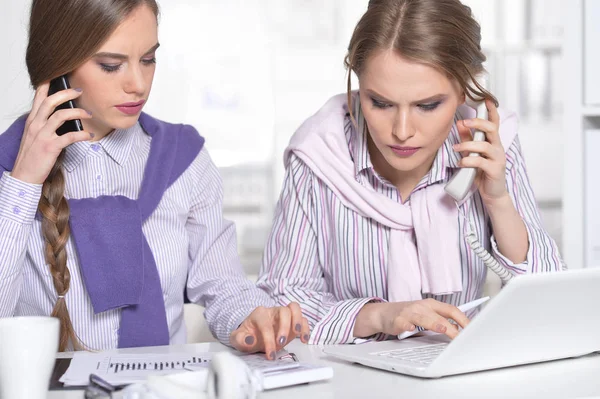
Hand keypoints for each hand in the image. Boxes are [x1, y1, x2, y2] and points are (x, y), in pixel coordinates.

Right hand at [11, 82, 93, 183]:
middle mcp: (35, 125)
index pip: (38, 97)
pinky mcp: (50, 147)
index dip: (48, 84)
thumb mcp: (35, 135)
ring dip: (78, 113)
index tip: (59, 76)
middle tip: (80, 91)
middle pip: (51, 101)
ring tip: (89, 114)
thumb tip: (63, 115)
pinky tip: (89, 135)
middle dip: (67, 93)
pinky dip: (81, 134)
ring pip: (61, 115)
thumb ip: (45, 124)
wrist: (24, 175)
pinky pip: (69, 137)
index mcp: (32, 120)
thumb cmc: (32, 155)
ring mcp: (42, 135)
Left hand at [230, 302, 309, 359]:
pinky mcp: (293, 321)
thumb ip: (240, 339)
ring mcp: (284, 315)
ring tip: (298, 334)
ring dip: (298, 321)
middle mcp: (273, 312)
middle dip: (284, 327)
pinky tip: (304, 339)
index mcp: (259, 314)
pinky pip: (303, 319)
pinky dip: (305, 328)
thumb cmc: (247, 336)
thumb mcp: (238, 339)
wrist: (253, 334)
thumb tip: (249, 339)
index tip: (270, 355)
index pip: (265, 323)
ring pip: (295, 308)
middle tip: (281, 343)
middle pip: (283, 311)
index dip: (268, 339)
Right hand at [354, 299, 469, 338]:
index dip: (463, 319)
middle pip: (440, 315)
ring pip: (424, 318)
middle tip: (462, 338)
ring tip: (442, 328)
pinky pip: (404, 323)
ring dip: (433, 323)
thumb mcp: (427, 315)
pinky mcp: (398, 320)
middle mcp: (422, 306)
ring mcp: (409, 312)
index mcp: (431, 305)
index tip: (473, 329)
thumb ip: (442, 320)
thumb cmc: (408, 314)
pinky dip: (407, 326)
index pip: (452, 310)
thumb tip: (459, 328)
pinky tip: (410, 328)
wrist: (384, 313)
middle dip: (452, 327)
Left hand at [453, 99, 508, 206]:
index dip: (491, 111)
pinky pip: (481, 162)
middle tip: (464, 122)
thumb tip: (459, 124)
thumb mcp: (473, 153)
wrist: (492, 193)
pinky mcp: (495, 170)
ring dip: (468, 145)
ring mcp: (498, 158)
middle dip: (478, 123)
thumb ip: (468, 139)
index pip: (494, 122)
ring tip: (456, 148)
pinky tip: (461, 162)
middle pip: (492, 129)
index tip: (485, 99)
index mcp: (493, 141)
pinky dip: (469, 161)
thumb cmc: (482, 172)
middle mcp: (497, 147)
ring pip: (485, 146)